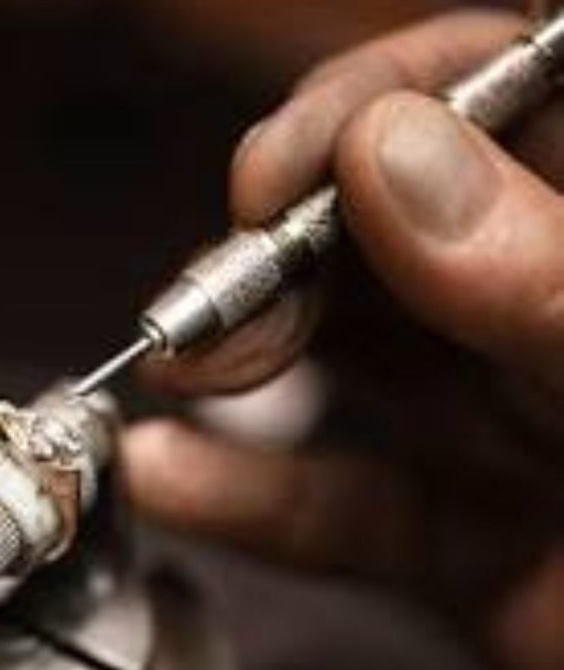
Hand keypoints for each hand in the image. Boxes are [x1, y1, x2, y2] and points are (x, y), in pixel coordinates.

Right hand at [126, 7, 563, 669]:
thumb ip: (540, 273)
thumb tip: (391, 159)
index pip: (482, 98)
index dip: (365, 113)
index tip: (280, 173)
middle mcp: (541, 313)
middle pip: (380, 231)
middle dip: (276, 256)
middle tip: (217, 296)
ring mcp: (503, 426)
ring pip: (347, 363)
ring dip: (241, 360)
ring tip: (177, 369)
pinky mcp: (458, 537)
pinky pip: (341, 507)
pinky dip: (250, 498)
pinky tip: (177, 478)